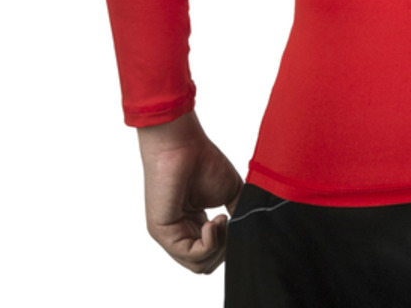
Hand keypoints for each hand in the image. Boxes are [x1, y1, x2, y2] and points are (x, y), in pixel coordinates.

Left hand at [136, 110, 244, 273]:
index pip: (211, 254)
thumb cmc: (203, 161)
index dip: (228, 246)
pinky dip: (209, 242)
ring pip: (199, 264)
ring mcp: (169, 235)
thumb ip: (239, 218)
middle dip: (225, 249)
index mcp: (193, 224)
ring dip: (218, 246)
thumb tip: (248, 236)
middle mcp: (180, 232)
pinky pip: (191, 255)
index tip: (236, 222)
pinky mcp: (162, 233)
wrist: (183, 145)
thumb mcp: (231, 194)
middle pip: (205, 264)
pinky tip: (213, 221)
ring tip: (222, 218)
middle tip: (229, 221)